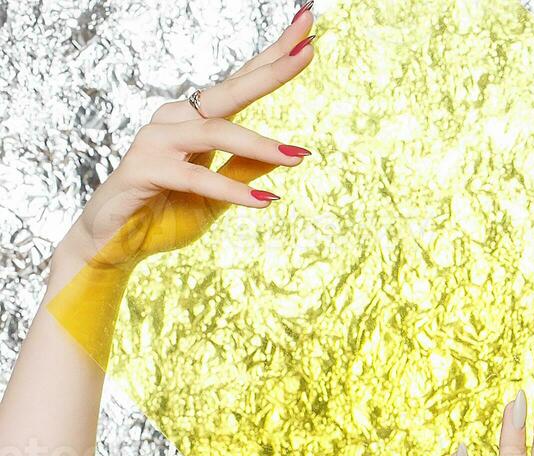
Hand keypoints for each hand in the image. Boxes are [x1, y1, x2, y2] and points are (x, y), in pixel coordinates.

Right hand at [58, 5, 317, 271]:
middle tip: (309, 49)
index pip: (241, 83)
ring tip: (298, 157)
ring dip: (260, 144)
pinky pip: (196, 176)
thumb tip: (289, 154)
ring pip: (216, 132)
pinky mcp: (144, 168)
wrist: (118, 242)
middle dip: (272, 69)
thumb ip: (246, 169)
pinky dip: (232, 189)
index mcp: (197, 121)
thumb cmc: (167, 211)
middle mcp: (176, 120)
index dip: (274, 59)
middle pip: (231, 90)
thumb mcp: (220, 194)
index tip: (308, 30)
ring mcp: (157, 141)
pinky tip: (264, 202)